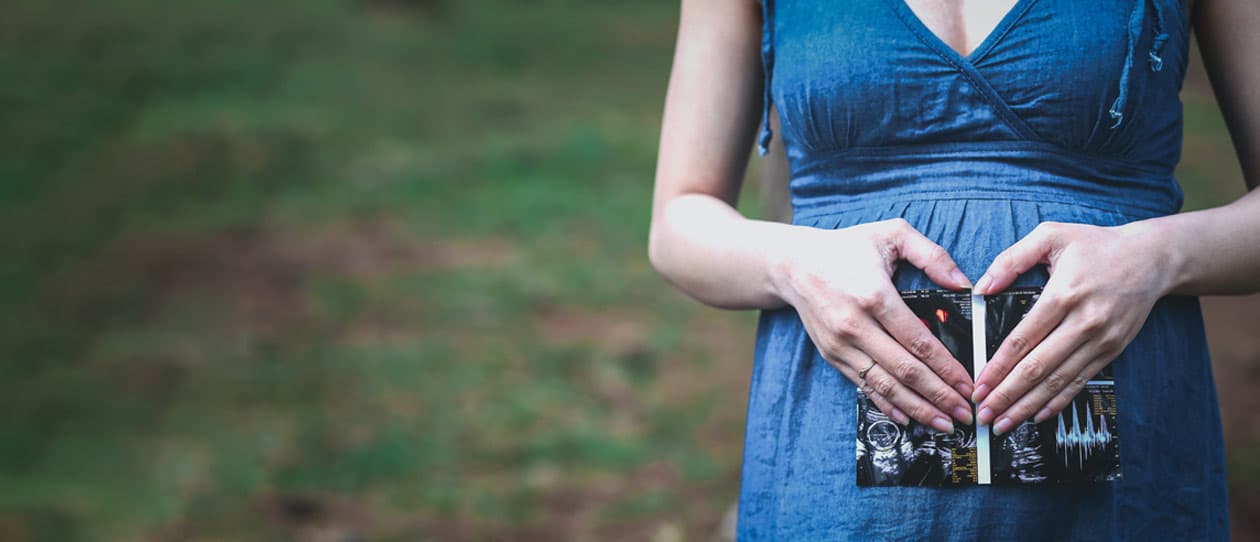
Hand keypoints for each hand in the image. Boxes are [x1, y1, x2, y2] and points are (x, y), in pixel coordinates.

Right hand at [771, 218, 975, 432]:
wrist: (793, 264)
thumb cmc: (846, 247)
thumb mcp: (892, 233)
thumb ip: (933, 255)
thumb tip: (964, 284)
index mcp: (875, 296)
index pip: (919, 342)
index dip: (947, 368)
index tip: (968, 385)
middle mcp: (855, 325)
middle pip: (905, 370)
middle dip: (939, 396)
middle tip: (965, 414)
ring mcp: (841, 344)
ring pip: (885, 385)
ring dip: (918, 408)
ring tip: (944, 423)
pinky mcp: (832, 355)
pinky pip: (864, 385)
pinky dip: (887, 404)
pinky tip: (909, 417)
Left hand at [971, 221, 1172, 434]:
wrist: (1152, 258)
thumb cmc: (1096, 245)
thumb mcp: (1051, 236)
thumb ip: (1012, 259)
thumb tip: (981, 287)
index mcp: (1064, 294)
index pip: (1023, 339)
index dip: (998, 366)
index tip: (979, 385)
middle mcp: (1084, 322)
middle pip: (1038, 367)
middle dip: (1007, 395)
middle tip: (983, 414)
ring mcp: (1101, 340)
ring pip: (1058, 381)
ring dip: (1028, 405)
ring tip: (1003, 423)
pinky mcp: (1112, 350)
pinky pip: (1080, 381)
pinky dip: (1059, 401)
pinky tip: (1038, 415)